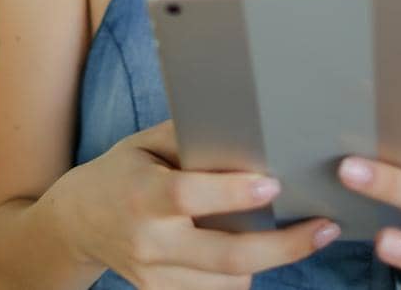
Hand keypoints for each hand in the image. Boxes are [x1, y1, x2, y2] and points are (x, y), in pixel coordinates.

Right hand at [49, 119, 342, 289]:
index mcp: (141, 195)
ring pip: (228, 282)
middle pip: (225, 255)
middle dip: (283, 246)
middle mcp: (149, 241)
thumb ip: (190, 138)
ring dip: (268, 261)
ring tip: (299, 237)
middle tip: (324, 229)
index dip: (233, 193)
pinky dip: (241, 276)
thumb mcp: (145, 144)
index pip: (189, 196)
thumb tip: (245, 126)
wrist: (76, 223)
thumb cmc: (120, 172)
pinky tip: (258, 253)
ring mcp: (154, 275)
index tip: (274, 185)